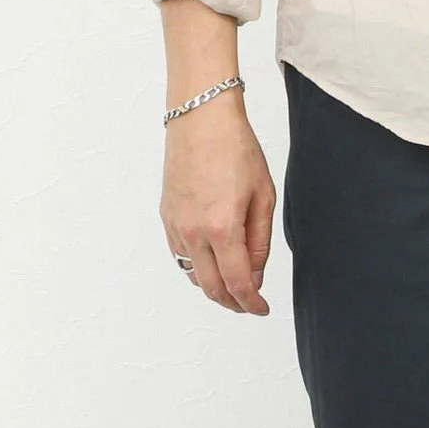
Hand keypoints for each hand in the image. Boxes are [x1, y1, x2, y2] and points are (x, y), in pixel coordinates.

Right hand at [161, 92, 273, 314]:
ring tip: (234, 284)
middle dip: (233, 302)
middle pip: (212, 288)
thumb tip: (255, 275)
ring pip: (193, 275)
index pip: (238, 283)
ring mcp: (175, 225)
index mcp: (221, 229)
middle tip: (250, 304)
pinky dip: (198, 267)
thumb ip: (259, 242)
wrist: (200, 118)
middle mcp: (193, 232)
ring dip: (214, 287)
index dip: (252, 303)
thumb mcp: (263, 197)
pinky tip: (213, 262)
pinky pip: (180, 256)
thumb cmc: (236, 150)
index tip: (261, 309)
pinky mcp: (166, 216)